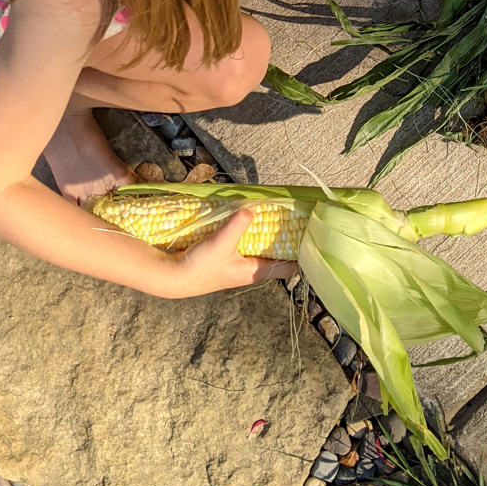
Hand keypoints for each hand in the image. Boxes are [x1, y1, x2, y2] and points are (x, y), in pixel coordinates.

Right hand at [171, 208, 296, 293]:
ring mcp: (238, 266)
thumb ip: (238, 224)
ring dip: (267, 235)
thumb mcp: (221, 243)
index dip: (302, 256)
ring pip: (261, 250)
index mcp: (255, 272)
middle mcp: (250, 271)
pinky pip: (246, 246)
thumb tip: (252, 208)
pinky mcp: (226, 260)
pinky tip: (247, 220)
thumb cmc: (201, 267)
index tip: (313, 238)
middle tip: (296, 219)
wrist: (173, 278)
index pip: (288, 269)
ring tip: (276, 215)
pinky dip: (251, 234)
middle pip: (277, 256)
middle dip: (285, 239)